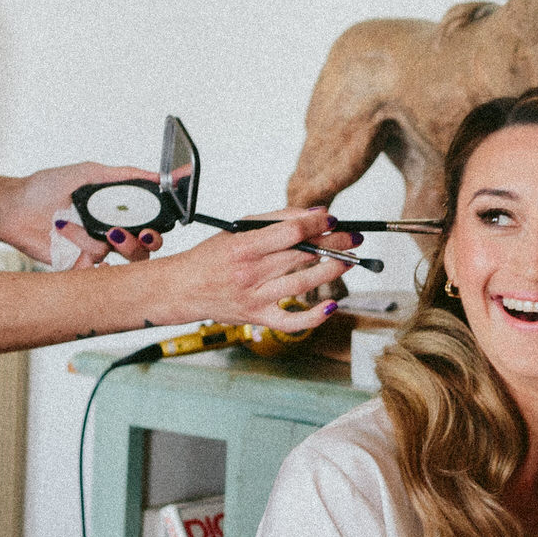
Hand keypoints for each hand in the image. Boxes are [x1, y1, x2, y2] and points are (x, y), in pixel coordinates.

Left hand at [0, 161, 177, 267]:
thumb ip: (123, 175)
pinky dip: (90, 261)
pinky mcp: (77, 266)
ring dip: (101, 240)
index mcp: (116, 214)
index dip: (159, 226)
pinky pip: (95, 273)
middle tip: (134, 233)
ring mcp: (94, 251)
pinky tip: (76, 246)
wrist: (13, 207)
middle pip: (144, 248)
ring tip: (84, 228)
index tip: (162, 218)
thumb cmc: (45, 187)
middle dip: (146, 242)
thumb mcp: (88, 172)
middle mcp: (109, 235)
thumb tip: (155, 175)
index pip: (149, 225)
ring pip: (119, 258)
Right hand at [131, 209, 349, 329]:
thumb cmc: (212, 257)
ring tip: (349, 260)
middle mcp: (250, 273)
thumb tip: (315, 214)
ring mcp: (256, 298)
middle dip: (334, 244)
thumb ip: (276, 219)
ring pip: (302, 284)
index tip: (334, 220)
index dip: (318, 224)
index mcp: (244, 247)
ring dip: (332, 271)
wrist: (184, 289)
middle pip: (302, 255)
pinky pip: (292, 322)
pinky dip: (315, 316)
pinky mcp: (259, 317)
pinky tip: (332, 305)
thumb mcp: (238, 229)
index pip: (291, 232)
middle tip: (353, 238)